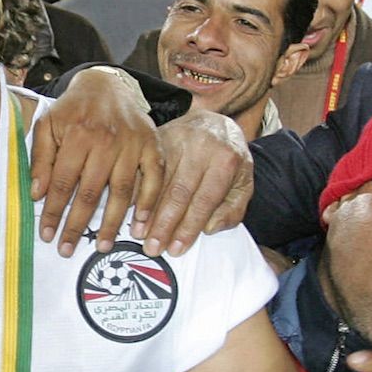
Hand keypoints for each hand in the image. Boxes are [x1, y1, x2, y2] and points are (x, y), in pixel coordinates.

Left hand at [31, 68, 162, 255]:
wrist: (108, 84)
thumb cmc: (74, 109)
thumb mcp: (48, 125)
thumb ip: (41, 158)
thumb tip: (37, 194)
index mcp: (77, 134)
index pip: (62, 182)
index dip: (53, 211)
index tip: (47, 234)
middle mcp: (106, 140)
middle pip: (90, 192)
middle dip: (77, 225)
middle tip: (68, 249)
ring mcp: (132, 143)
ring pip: (122, 191)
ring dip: (112, 223)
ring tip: (102, 246)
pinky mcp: (152, 144)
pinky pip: (154, 178)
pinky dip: (148, 203)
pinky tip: (139, 225)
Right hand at [140, 109, 251, 255]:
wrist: (214, 122)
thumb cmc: (229, 160)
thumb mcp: (244, 183)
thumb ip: (233, 209)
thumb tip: (209, 228)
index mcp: (226, 160)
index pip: (204, 200)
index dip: (189, 227)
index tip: (175, 248)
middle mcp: (201, 147)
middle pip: (179, 192)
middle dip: (164, 223)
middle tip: (152, 247)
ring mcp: (178, 139)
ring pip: (159, 180)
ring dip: (147, 210)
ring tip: (138, 233)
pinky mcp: (160, 136)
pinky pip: (145, 166)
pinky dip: (136, 189)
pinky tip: (127, 207)